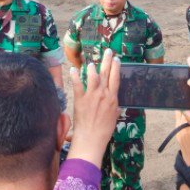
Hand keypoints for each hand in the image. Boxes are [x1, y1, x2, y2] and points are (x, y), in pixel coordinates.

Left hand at [67, 48, 120, 165]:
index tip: (116, 59)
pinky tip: (73, 69)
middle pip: (106, 74)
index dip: (116, 67)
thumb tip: (115, 103)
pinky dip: (75, 76)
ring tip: (91, 63)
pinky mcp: (80, 100)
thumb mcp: (113, 118)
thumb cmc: (104, 131)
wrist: (92, 139)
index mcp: (113, 99)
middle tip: (108, 51)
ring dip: (92, 68)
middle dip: (107, 61)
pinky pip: (77, 85)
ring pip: (93, 77)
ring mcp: (92, 96)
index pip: (115, 79)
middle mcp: (103, 95)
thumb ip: (114, 107)